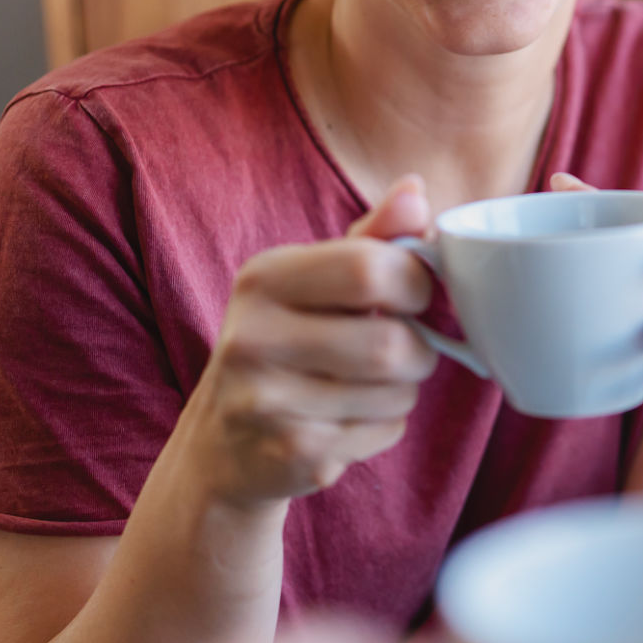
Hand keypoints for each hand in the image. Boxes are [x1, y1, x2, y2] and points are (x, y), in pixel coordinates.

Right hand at [187, 176, 438, 504]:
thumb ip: (371, 239)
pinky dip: (384, 426)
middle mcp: (254, 336)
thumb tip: (415, 189)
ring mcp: (267, 401)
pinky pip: (384, 432)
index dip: (417, 284)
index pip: (372, 268)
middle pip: (392, 343)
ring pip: (397, 392)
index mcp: (265, 278)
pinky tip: (346, 421)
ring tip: (366, 385)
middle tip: (402, 349)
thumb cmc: (286, 345)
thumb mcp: (314, 282)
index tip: (414, 296)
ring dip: (402, 390)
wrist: (223, 446)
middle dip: (418, 349)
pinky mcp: (292, 453)